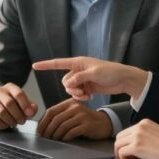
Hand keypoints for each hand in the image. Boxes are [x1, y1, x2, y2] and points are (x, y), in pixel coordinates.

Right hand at [0, 83, 37, 129]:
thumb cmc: (13, 103)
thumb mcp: (23, 102)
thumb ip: (30, 106)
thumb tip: (32, 110)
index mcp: (11, 87)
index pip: (18, 94)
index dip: (25, 105)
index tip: (29, 114)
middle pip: (9, 103)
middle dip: (18, 115)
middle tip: (22, 121)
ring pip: (1, 112)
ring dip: (11, 120)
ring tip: (15, 123)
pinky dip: (3, 124)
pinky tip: (7, 124)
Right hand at [32, 57, 148, 100]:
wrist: (123, 79)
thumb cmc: (110, 72)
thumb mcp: (93, 73)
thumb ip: (79, 78)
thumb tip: (68, 84)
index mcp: (78, 62)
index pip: (58, 63)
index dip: (46, 65)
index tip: (34, 66)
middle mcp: (78, 70)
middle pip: (65, 81)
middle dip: (71, 88)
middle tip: (82, 91)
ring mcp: (82, 79)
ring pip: (70, 88)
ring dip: (76, 93)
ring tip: (86, 95)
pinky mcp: (87, 87)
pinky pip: (77, 93)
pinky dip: (81, 96)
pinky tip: (90, 96)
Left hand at [37, 98, 112, 140]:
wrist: (104, 123)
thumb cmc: (85, 120)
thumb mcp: (73, 113)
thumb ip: (61, 116)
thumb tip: (43, 127)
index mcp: (69, 103)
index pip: (51, 111)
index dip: (43, 122)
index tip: (39, 131)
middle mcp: (75, 107)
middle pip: (56, 119)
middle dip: (48, 130)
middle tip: (45, 138)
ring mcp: (82, 115)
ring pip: (63, 126)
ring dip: (56, 135)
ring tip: (54, 140)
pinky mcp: (87, 125)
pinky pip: (72, 132)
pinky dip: (65, 137)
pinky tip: (64, 140)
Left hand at [114, 119, 158, 158]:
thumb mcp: (157, 134)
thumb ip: (145, 136)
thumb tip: (135, 146)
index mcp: (145, 123)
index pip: (128, 131)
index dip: (127, 143)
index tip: (131, 151)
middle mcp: (139, 127)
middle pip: (120, 137)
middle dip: (121, 147)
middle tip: (127, 157)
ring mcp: (137, 136)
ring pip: (118, 144)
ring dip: (121, 153)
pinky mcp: (136, 147)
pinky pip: (121, 152)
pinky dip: (123, 158)